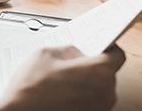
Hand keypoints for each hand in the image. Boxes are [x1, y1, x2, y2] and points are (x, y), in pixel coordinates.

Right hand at [0, 45, 124, 110]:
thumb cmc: (31, 87)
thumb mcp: (46, 54)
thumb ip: (66, 49)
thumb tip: (74, 51)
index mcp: (97, 73)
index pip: (117, 55)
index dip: (108, 46)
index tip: (99, 43)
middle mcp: (102, 94)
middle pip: (108, 71)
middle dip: (93, 62)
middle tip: (76, 56)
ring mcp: (96, 109)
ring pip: (100, 86)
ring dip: (87, 77)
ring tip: (66, 71)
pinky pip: (91, 98)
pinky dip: (82, 90)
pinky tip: (63, 85)